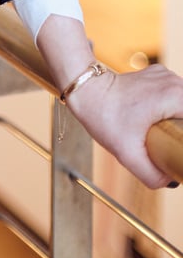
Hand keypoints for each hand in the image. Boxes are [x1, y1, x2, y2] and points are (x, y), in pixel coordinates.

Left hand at [36, 13, 182, 187]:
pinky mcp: (156, 76)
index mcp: (174, 96)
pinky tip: (160, 122)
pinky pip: (174, 95)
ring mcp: (165, 76)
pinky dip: (171, 109)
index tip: (178, 148)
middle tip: (174, 146)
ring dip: (180, 120)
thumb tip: (170, 182)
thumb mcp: (127, 154)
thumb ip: (152, 175)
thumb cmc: (103, 117)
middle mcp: (173, 82)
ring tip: (167, 136)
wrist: (84, 90)